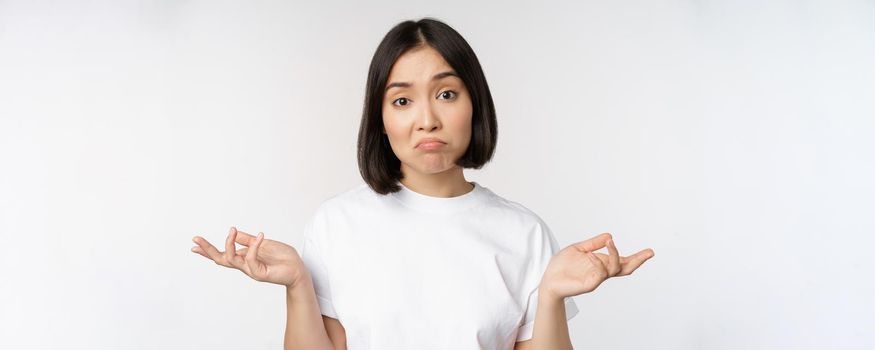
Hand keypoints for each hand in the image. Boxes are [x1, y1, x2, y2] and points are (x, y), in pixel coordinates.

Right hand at [191, 227, 308, 286]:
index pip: (223, 255)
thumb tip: (234, 232)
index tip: (194, 244)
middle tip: (196, 240)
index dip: (208, 250)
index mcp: (244, 258)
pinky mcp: (261, 273)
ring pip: (232, 260)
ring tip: (231, 230)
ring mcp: (252, 270)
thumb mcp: (264, 244)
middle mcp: (245, 266)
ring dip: (229, 244)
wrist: (298, 269)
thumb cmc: (283, 258)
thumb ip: (249, 240)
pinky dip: (254, 247)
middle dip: (208, 250)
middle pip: (221, 259)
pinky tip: (260, 235)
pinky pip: (251, 259)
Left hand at [539, 232, 653, 299]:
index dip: (636, 257)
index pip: (623, 261)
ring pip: (614, 268)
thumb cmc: (563, 266)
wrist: (549, 279)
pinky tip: (590, 255)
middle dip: (638, 260)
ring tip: (610, 243)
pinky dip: (597, 263)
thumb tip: (609, 235)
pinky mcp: (589, 284)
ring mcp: (596, 279)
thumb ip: (593, 243)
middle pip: (625, 268)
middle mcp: (602, 272)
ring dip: (615, 254)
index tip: (650, 251)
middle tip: (649, 252)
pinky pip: (599, 274)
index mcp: (601, 263)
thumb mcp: (579, 249)